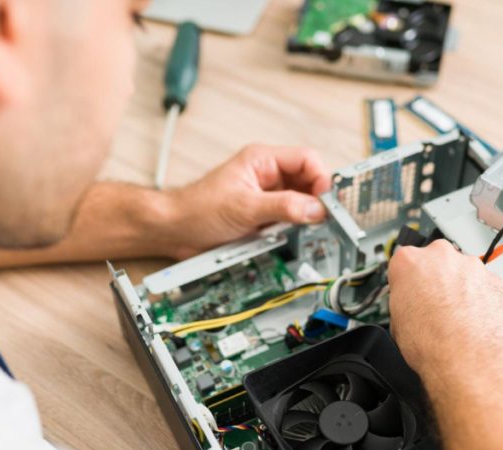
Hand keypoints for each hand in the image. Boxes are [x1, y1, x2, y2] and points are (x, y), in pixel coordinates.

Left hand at [160, 145, 330, 259]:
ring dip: (305, 216)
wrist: (175, 231)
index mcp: (262, 160)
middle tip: (322, 218)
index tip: (326, 201)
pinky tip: (290, 236)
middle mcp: (267, 176)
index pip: (307, 159)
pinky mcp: (264, 216)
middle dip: (316, 200)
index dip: (321, 178)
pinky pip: (289, 220)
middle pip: (308, 182)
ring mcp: (266, 196)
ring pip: (301, 203)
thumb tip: (314, 209)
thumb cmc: (197, 208)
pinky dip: (294, 229)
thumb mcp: (244, 206)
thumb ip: (283, 206)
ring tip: (304, 228)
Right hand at [387, 241, 502, 383]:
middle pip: (437, 262)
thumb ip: (405, 302)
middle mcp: (441, 257)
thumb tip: (410, 308)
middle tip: (434, 307)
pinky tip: (473, 322)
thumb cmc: (433, 343)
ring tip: (456, 319)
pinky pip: (485, 286)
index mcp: (409, 261)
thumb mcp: (397, 323)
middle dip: (437, 281)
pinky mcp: (495, 280)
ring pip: (463, 273)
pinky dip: (480, 300)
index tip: (412, 294)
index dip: (408, 283)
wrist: (468, 359)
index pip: (404, 264)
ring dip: (460, 290)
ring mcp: (471, 266)